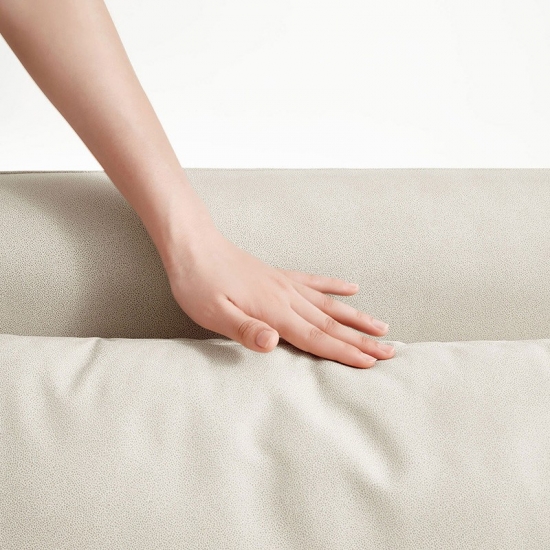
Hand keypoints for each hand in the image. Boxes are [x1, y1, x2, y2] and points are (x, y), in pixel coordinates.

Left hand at [165, 226, 395, 368]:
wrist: (194, 246)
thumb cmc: (199, 284)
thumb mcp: (214, 314)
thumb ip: (246, 330)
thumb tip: (273, 344)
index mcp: (274, 311)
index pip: (317, 338)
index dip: (345, 352)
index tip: (373, 362)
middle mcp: (287, 297)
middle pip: (332, 324)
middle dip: (362, 340)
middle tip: (392, 351)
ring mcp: (286, 284)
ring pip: (330, 304)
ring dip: (357, 317)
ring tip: (382, 326)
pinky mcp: (279, 276)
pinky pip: (314, 281)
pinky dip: (335, 286)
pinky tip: (352, 288)